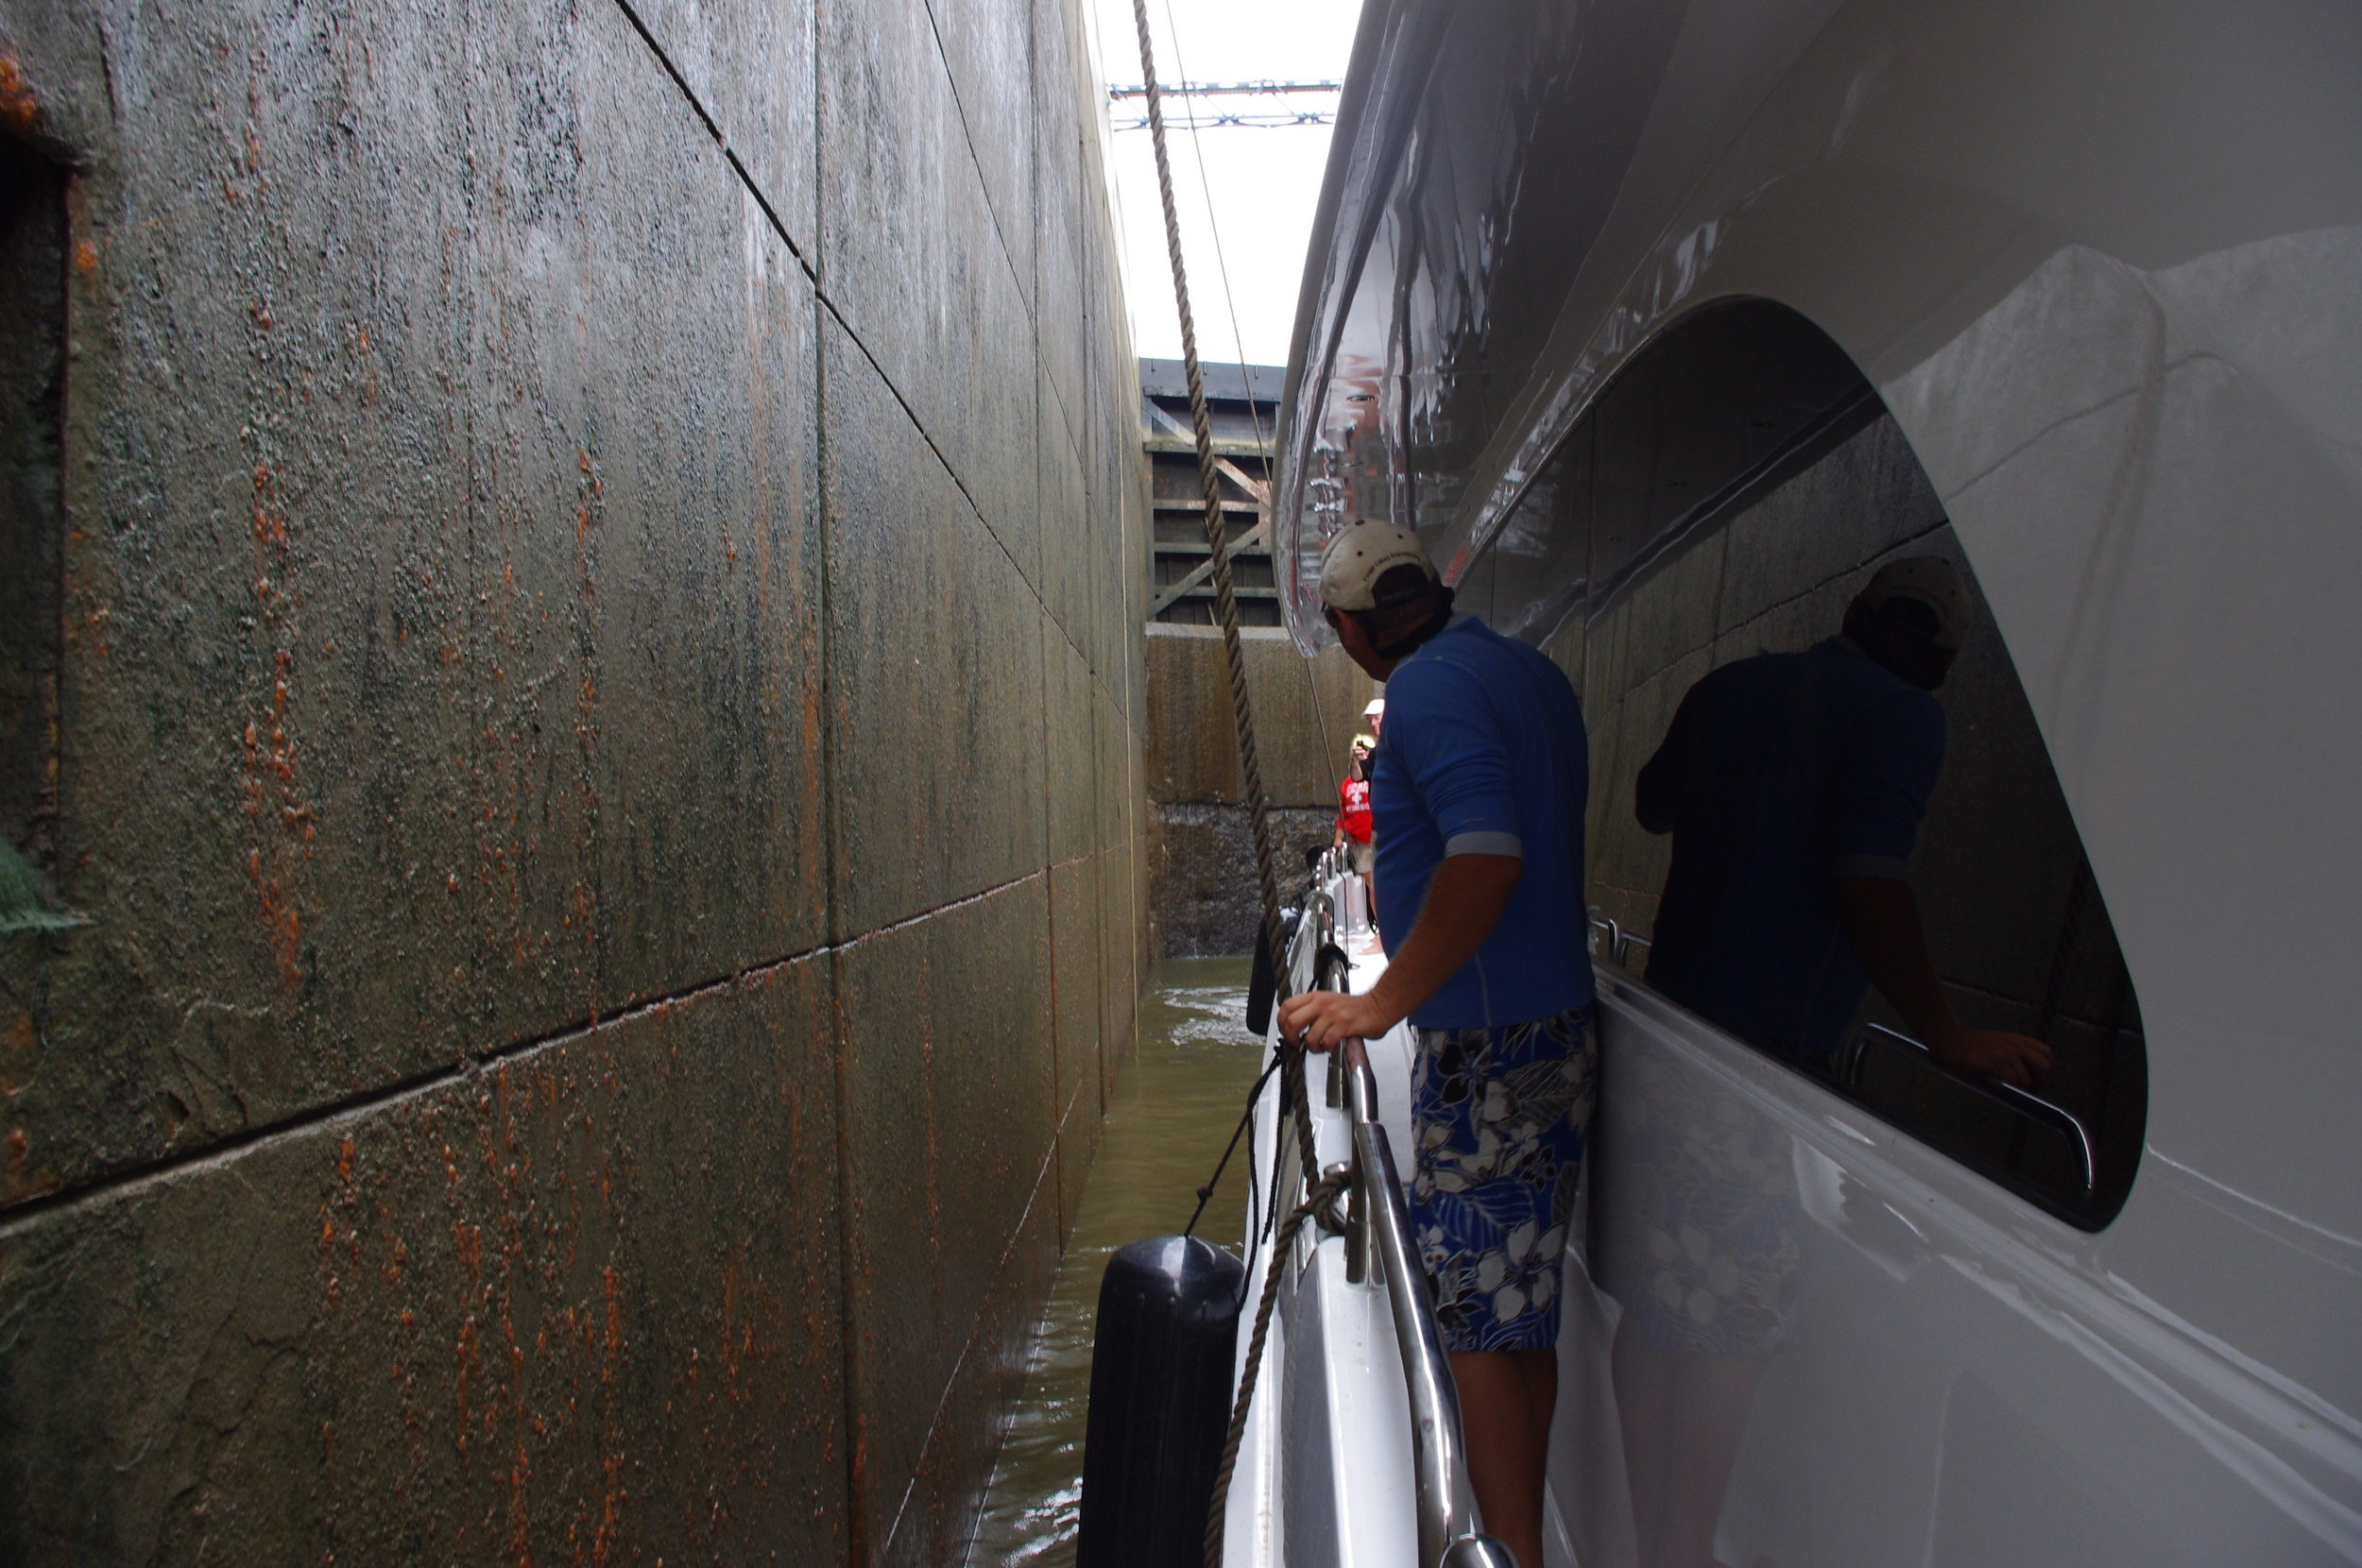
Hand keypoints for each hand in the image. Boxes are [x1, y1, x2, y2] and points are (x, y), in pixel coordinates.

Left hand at [1275, 988, 1394, 1052]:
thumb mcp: (1328, 1001)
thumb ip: (1311, 1010)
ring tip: (1320, 1047)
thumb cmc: (1353, 1007)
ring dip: (1312, 1047)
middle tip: (1297, 1043)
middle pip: (1292, 1021)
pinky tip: (1332, 1046)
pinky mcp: (1344, 1025)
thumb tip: (1292, 1026)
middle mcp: (1322, 1003)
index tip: (1285, 1031)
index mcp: (1315, 997)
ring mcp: (1333, 1014)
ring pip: (1309, 1036)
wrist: (1377, 1007)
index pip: (1287, 1005)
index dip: (1281, 1022)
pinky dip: (1327, 1048)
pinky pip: (1326, 1041)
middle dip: (1291, 1037)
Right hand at [1932, 1028, 2051, 1089]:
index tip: (2036, 1077)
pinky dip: (2008, 1087)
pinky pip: (2013, 1080)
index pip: (2047, 1053)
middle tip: (2028, 1087)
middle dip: (2039, 1081)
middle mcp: (2016, 1044)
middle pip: (2045, 1066)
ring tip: (2008, 1086)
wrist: (1951, 1041)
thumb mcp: (1998, 1043)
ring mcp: (2007, 1052)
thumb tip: (2027, 1075)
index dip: (2045, 1069)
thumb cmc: (1971, 1046)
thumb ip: (2014, 1054)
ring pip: (2027, 1079)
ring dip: (2019, 1087)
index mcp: (2018, 1040)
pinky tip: (1999, 1083)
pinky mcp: (1996, 1061)